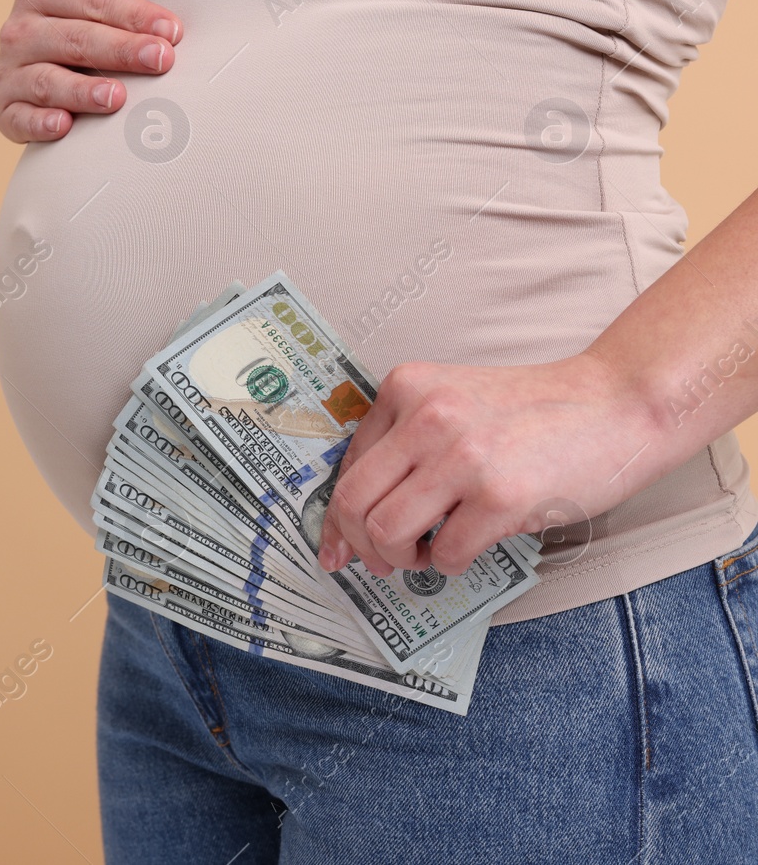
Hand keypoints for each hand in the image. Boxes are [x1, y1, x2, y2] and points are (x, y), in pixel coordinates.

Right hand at [0, 0, 182, 142]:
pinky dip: (39, 122)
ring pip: (46, 81)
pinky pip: (18, 117)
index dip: (131, 12)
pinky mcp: (5, 107)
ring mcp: (10, 69)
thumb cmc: (79, 4)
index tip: (170, 29)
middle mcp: (19, 27)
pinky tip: (64, 125)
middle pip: (73, 39)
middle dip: (119, 50)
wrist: (37, 45)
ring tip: (117, 97)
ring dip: (82, 90)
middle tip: (160, 60)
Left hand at [317, 350, 663, 576]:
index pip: (347, 465)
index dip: (335, 518)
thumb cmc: (536, 412)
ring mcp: (463, 456)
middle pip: (353, 501)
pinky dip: (450, 565)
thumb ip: (405, 440)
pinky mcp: (500, 495)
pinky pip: (447, 553)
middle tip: (382, 562)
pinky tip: (467, 550)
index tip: (336, 548)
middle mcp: (427, 416)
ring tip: (427, 555)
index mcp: (406, 387)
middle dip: (360, 545)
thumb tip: (356, 513)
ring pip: (387, 531)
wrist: (617, 403)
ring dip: (401, 558)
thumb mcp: (453, 401)